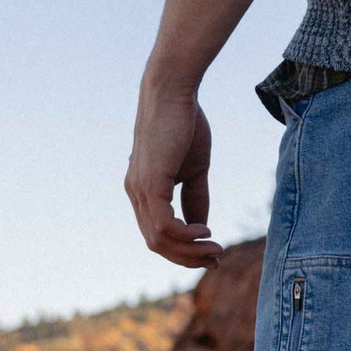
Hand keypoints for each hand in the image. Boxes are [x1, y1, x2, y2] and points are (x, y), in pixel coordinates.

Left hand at [125, 79, 223, 268]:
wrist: (173, 92)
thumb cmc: (184, 124)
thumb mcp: (194, 170)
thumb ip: (196, 198)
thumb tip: (202, 227)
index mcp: (143, 191)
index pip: (158, 234)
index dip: (183, 249)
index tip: (211, 252)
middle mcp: (135, 194)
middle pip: (157, 243)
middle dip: (187, 257)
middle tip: (215, 258)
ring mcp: (139, 190)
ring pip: (159, 239)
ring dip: (189, 251)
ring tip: (214, 248)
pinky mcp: (150, 183)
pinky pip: (164, 225)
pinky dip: (186, 235)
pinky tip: (205, 230)